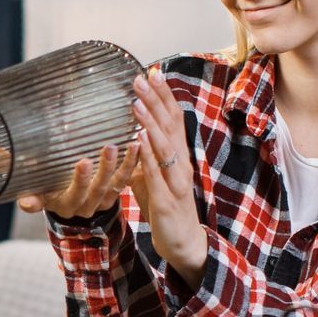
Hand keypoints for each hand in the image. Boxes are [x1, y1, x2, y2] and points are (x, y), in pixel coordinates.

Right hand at [15, 141, 140, 220]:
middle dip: (84, 179)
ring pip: (107, 187)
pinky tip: (137, 144)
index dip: (33, 202)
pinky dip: (132, 163)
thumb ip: (7, 164)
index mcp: (51, 201)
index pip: (40, 202)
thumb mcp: (29, 175)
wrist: (80, 196)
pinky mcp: (116, 192)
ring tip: (117, 146)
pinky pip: (126, 179)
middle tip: (85, 159)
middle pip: (81, 194)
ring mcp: (99, 200)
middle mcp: (77, 205)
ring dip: (114, 168)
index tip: (28, 200)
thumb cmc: (49, 181)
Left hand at [127, 71, 207, 278]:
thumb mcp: (154, 179)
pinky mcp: (167, 200)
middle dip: (156, 101)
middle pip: (170, 126)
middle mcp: (181, 164)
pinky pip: (156, 174)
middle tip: (141, 77)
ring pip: (164, 146)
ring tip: (136, 102)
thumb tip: (132, 139)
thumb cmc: (168, 210)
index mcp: (178, 157)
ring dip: (150, 123)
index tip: (153, 72)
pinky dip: (148, 155)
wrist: (185, 244)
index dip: (164, 96)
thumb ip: (145, 159)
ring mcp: (176, 182)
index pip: (173, 120)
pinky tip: (138, 138)